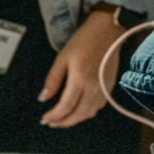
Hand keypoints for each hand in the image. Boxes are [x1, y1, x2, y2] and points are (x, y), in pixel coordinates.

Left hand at [40, 7, 125, 127]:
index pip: (65, 106)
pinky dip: (87, 112)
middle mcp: (94, 87)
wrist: (108, 30)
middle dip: (63, 122)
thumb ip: (53, 79)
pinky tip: (79, 110)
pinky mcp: (110, 87)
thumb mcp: (63, 57)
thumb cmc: (85, 40)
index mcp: (80, 79)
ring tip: (63, 119)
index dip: (54, 116)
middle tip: (52, 123)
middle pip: (78, 114)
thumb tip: (44, 97)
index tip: (45, 119)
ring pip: (89, 113)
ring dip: (75, 120)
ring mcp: (104, 89)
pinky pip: (98, 107)